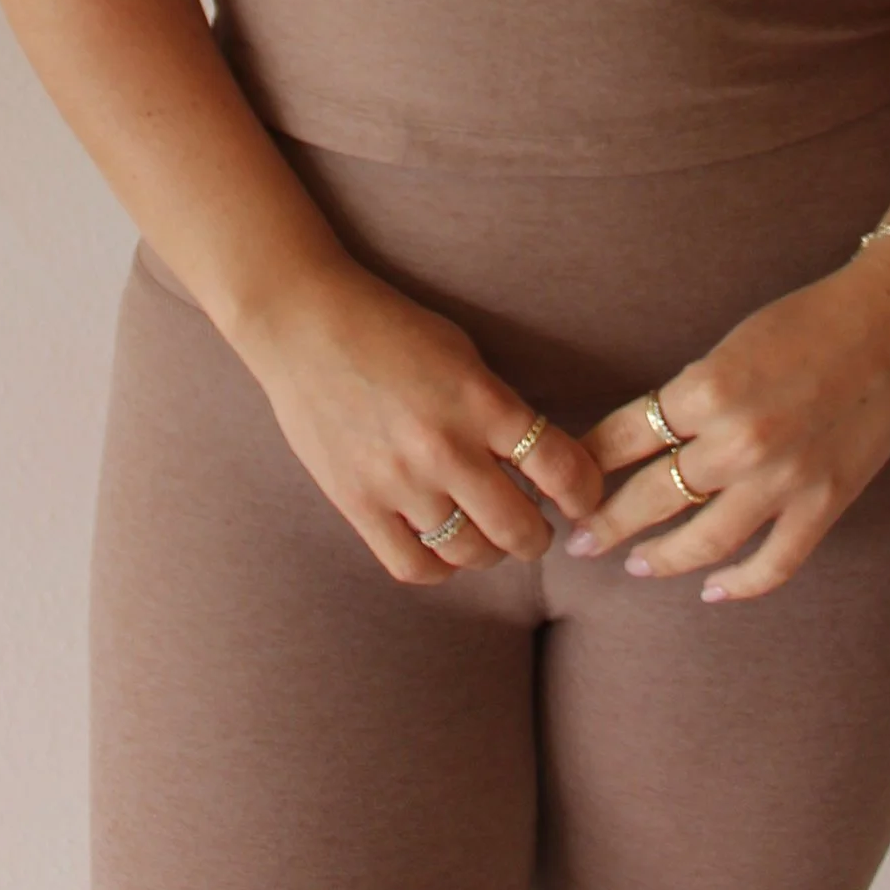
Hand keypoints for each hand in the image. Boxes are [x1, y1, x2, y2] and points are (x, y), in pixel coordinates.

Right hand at [245, 258, 606, 585]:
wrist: (304, 323)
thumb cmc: (389, 328)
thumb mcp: (462, 354)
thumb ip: (500, 410)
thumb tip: (539, 464)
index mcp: (482, 401)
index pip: (562, 469)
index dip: (585, 494)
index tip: (582, 498)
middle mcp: (446, 447)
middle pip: (521, 529)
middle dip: (537, 534)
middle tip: (533, 524)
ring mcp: (399, 481)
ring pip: (470, 553)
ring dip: (489, 550)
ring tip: (486, 534)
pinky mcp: (357, 503)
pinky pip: (414, 566)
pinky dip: (440, 566)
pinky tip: (444, 546)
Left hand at [567, 240, 889, 603]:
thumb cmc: (808, 321)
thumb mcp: (733, 344)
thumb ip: (693, 393)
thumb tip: (649, 437)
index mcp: (708, 389)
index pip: (626, 436)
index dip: (590, 461)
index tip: (568, 478)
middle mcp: (739, 441)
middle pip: (652, 496)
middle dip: (607, 522)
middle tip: (579, 541)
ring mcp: (783, 480)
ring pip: (704, 541)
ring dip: (661, 558)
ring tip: (634, 564)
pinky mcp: (823, 505)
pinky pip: (772, 563)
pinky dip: (739, 585)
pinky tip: (712, 590)